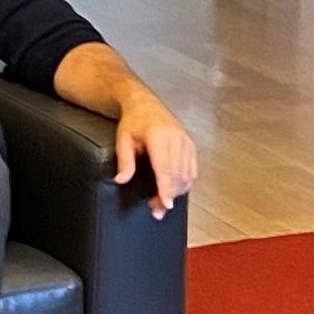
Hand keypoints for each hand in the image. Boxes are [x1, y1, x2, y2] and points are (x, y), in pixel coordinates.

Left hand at [115, 87, 198, 218]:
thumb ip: (124, 161)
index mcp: (159, 135)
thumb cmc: (133, 121)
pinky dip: (185, 183)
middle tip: (157, 209)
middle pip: (177, 174)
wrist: (145, 104)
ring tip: (162, 202)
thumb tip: (121, 180)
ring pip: (187, 174)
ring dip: (177, 192)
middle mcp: (176, 137)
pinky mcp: (190, 144)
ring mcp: (185, 140)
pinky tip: (174, 190)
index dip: (166, 188)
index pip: (165, 167)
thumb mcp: (122, 139)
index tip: (165, 204)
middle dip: (169, 195)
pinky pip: (192, 169)